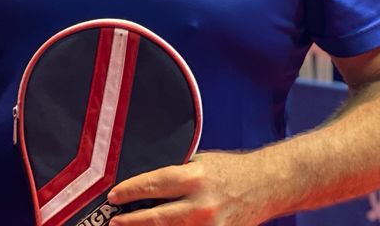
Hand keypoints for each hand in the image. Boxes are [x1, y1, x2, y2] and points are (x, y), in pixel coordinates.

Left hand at [106, 151, 271, 225]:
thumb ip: (175, 173)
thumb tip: (144, 184)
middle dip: (131, 221)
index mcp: (195, 177)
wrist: (267, 185)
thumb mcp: (199, 161)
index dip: (129, 192)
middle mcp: (202, 204)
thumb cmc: (230, 169)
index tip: (113, 197)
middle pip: (157, 218)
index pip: (153, 185)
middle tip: (113, 222)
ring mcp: (212, 225)